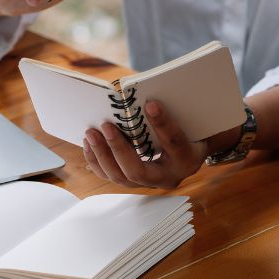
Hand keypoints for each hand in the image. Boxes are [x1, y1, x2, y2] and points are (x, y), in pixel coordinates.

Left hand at [82, 100, 213, 188]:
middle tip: (106, 126)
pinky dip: (96, 160)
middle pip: (138, 171)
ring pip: (120, 177)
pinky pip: (110, 176)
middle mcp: (168, 177)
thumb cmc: (188, 130)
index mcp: (187, 159)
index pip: (174, 144)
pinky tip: (89, 143)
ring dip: (102, 154)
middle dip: (119, 149)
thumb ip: (173, 111)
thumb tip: (145, 96)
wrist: (190, 150)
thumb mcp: (187, 121)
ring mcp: (148, 182)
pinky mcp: (132, 181)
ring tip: (91, 132)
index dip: (163, 124)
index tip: (150, 104)